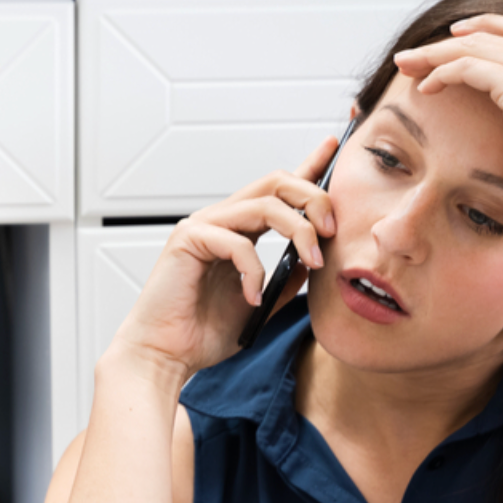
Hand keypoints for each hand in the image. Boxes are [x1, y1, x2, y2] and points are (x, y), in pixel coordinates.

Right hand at [108, 136, 340, 382]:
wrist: (167, 355)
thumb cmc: (201, 333)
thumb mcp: (260, 304)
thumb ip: (284, 281)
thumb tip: (310, 261)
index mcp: (238, 231)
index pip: (278, 191)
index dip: (308, 166)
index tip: (334, 148)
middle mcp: (221, 221)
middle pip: (276, 182)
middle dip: (313, 198)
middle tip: (331, 231)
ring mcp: (203, 227)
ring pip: (265, 204)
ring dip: (299, 230)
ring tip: (312, 261)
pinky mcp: (188, 239)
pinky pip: (239, 243)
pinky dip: (255, 271)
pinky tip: (252, 296)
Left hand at [390, 15, 502, 231]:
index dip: (486, 26)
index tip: (454, 34)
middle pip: (489, 35)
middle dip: (446, 42)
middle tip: (412, 55)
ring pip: (474, 47)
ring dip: (434, 55)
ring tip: (406, 67)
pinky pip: (468, 67)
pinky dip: (442, 73)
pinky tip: (425, 89)